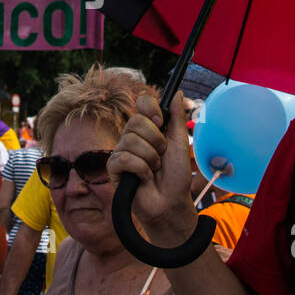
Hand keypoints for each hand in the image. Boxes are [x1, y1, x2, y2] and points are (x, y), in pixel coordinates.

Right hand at [107, 91, 197, 244]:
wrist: (171, 202)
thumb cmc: (176, 175)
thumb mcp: (180, 143)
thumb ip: (177, 118)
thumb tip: (177, 92)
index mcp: (147, 128)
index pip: (143, 103)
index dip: (152, 110)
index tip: (161, 122)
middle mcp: (132, 137)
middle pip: (137, 121)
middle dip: (156, 140)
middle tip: (161, 155)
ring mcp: (121, 152)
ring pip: (132, 141)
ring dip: (151, 158)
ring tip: (154, 169)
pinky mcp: (114, 169)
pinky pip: (125, 158)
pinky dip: (141, 169)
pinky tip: (144, 178)